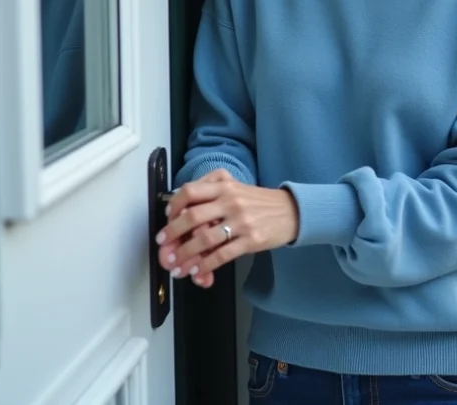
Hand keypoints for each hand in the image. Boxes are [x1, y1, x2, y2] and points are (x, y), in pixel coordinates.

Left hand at [155, 169, 299, 288]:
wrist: (293, 211)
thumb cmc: (262, 202)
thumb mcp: (238, 185)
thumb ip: (213, 187)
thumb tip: (183, 205)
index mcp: (225, 186)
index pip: (190, 191)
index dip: (173, 205)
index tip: (168, 217)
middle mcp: (231, 201)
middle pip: (192, 216)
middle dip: (172, 234)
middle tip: (164, 245)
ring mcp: (241, 221)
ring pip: (204, 239)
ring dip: (185, 255)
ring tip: (176, 265)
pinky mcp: (251, 240)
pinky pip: (222, 254)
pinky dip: (205, 265)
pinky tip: (197, 271)